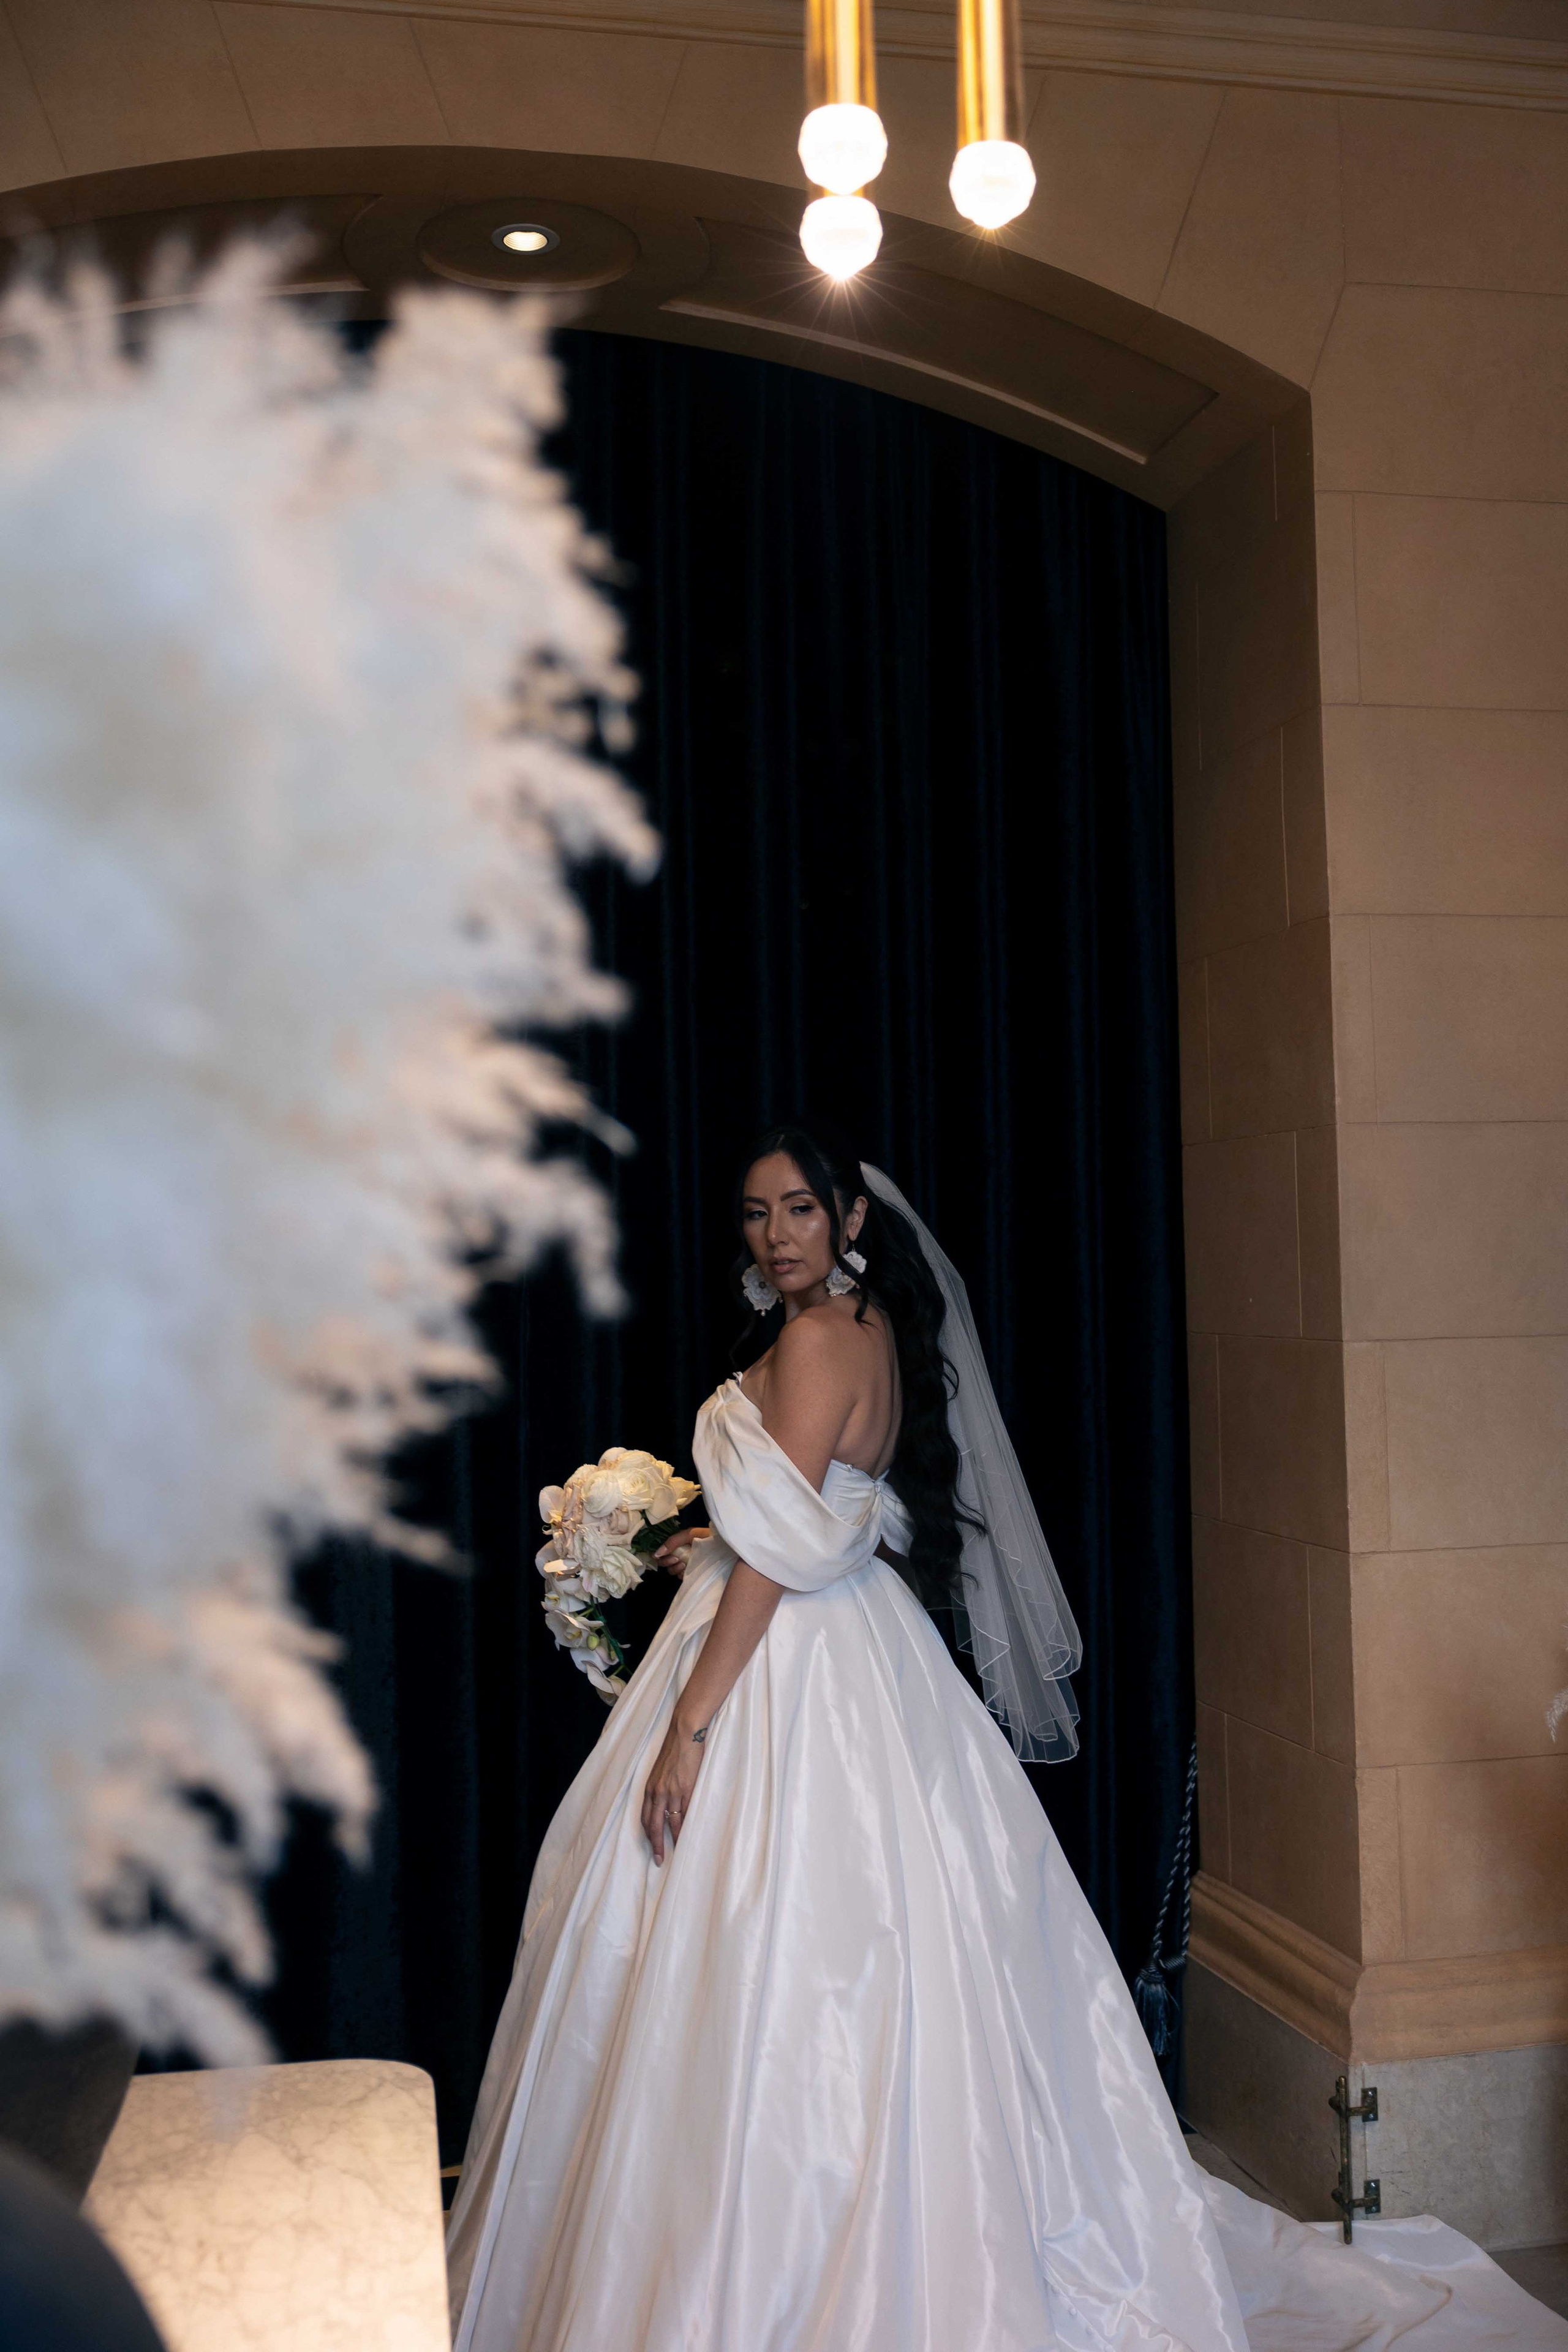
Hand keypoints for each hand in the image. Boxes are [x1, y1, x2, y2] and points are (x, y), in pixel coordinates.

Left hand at [641, 1709, 706, 1864]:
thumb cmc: (674, 1749)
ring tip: (676, 1852)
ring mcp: (672, 1791)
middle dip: (656, 1844)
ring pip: (671, 1822)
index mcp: (649, 1787)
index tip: (652, 1846)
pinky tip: (687, 1835)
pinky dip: (685, 1827)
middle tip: (659, 1860)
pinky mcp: (686, 1788)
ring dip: (673, 1839)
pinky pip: (685, 1813)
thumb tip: (666, 1803)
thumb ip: (661, 1786)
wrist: (684, 1733)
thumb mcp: (661, 1770)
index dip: (648, 1834)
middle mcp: (657, 1791)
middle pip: (654, 1825)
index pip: (645, 1817)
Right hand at [653, 1525, 711, 1576]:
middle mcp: (678, 1553)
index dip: (658, 1555)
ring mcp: (684, 1564)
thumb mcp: (690, 1534)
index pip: (660, 1551)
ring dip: (675, 1568)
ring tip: (684, 1564)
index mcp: (677, 1543)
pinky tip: (687, 1570)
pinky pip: (679, 1577)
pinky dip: (681, 1574)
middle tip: (677, 1559)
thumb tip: (656, 1553)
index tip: (663, 1555)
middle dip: (667, 1561)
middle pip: (663, 1562)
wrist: (723, 1546)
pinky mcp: (690, 1573)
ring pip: (670, 1570)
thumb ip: (673, 1541)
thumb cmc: (707, 1537)